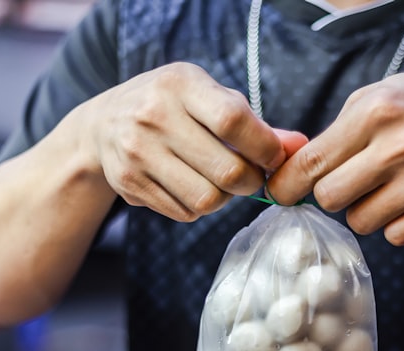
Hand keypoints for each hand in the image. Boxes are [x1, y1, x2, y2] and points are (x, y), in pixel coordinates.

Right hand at [80, 62, 305, 220]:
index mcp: (180, 84)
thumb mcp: (209, 99)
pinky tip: (190, 185)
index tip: (273, 159)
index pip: (233, 121)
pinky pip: (185, 212)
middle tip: (250, 177)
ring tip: (218, 181)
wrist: (102, 125)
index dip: (264, 148)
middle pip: (227, 171)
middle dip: (251, 182)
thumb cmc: (172, 108)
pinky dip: (198, 207)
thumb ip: (255, 124)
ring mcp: (137, 152)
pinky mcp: (129, 183)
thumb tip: (300, 147)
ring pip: (207, 199)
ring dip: (224, 198)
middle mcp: (153, 115)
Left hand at [267, 68, 403, 244]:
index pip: (312, 163)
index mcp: (377, 111)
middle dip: (331, 194)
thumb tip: (289, 171)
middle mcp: (400, 146)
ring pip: (361, 221)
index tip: (282, 192)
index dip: (288, 184)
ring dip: (365, 210)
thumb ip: (338, 131)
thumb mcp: (381, 95)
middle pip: (330, 198)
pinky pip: (395, 236)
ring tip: (387, 185)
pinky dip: (395, 224)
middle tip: (349, 181)